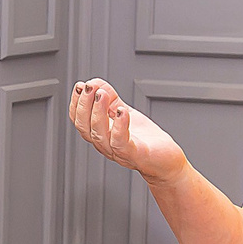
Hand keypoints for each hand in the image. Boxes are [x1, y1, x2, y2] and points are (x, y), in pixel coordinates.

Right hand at [72, 79, 186, 184]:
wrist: (166, 160)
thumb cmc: (145, 140)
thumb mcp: (125, 112)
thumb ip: (110, 98)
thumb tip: (96, 82)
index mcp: (101, 134)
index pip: (80, 120)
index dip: (76, 103)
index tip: (80, 86)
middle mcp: (106, 144)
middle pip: (85, 128)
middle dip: (84, 105)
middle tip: (90, 88)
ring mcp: (118, 151)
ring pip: (99, 135)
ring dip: (98, 112)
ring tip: (103, 95)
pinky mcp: (134, 155)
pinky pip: (121, 142)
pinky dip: (119, 126)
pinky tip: (122, 111)